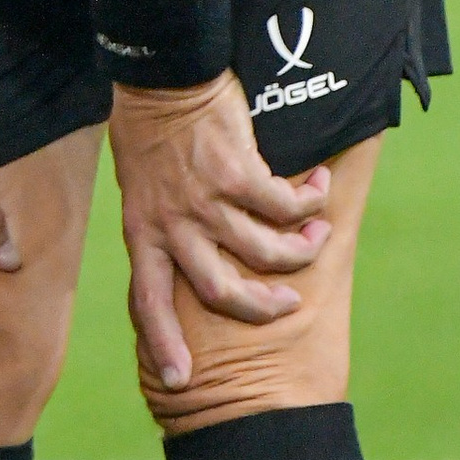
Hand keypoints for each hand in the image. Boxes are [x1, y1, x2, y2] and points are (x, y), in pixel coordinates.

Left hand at [111, 72, 329, 391]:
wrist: (162, 79)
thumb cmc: (150, 134)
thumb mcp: (142, 192)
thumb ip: (163, 226)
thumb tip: (190, 257)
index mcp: (144, 232)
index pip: (147, 300)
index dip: (164, 342)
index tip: (178, 380)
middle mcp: (172, 224)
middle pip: (222, 291)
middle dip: (261, 306)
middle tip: (287, 304)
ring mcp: (204, 200)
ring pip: (265, 251)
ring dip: (301, 247)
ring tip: (316, 233)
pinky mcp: (235, 173)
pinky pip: (283, 206)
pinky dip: (308, 203)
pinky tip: (317, 190)